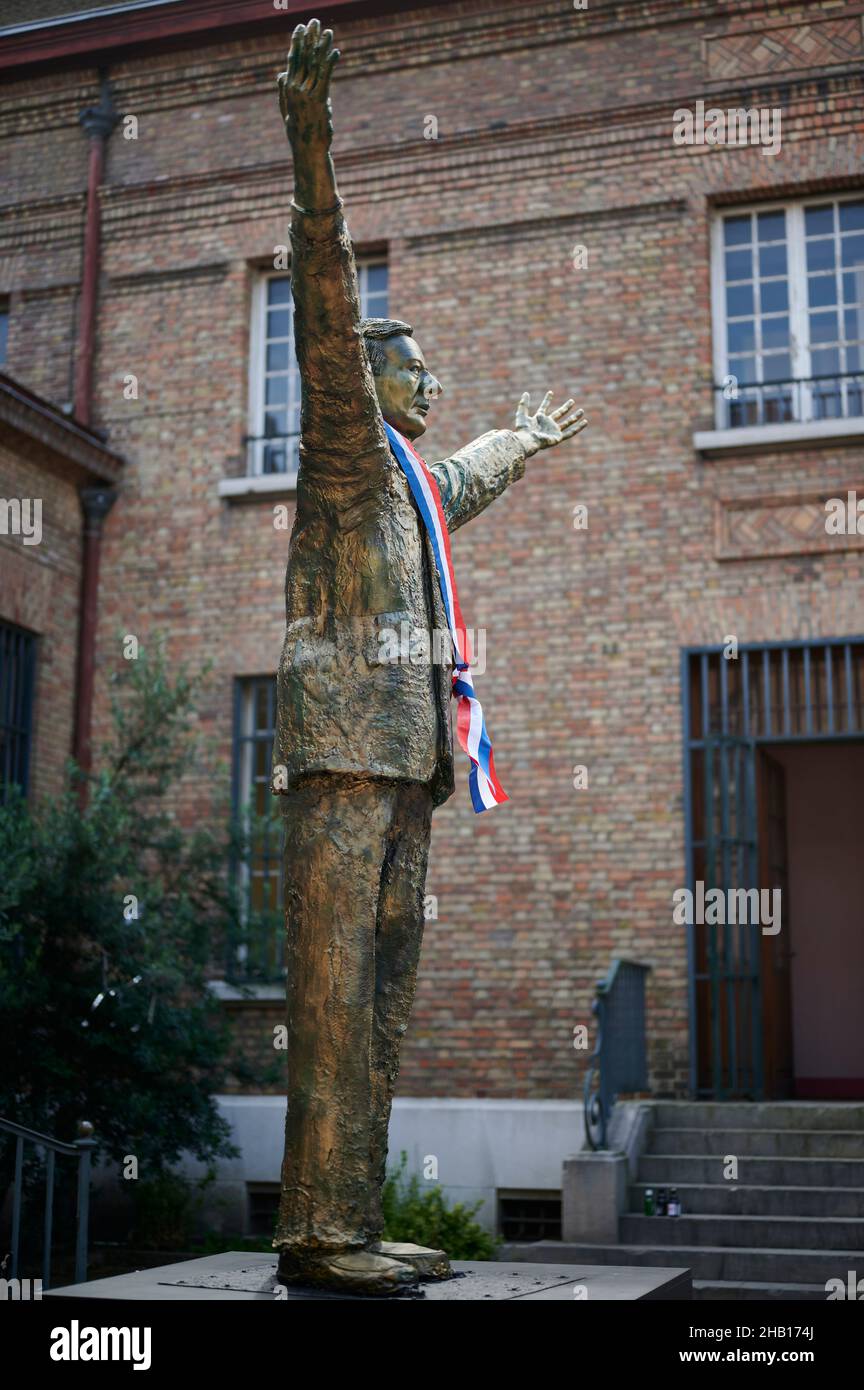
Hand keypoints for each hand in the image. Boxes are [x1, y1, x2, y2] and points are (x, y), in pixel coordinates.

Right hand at [277, 19, 339, 151]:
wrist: (307, 148)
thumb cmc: (298, 131)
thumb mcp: (286, 110)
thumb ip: (283, 90)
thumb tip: (281, 73)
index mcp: (288, 88)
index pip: (293, 59)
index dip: (297, 41)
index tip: (300, 27)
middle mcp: (296, 88)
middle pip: (304, 57)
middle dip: (309, 37)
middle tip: (314, 21)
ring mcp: (308, 94)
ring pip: (316, 64)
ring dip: (322, 46)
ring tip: (328, 31)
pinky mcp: (320, 101)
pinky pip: (326, 77)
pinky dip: (331, 63)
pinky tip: (336, 52)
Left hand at [513, 391, 586, 456]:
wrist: (527, 442)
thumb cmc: (523, 430)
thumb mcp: (521, 415)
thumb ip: (523, 404)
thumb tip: (526, 393)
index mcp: (539, 419)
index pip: (544, 407)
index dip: (547, 400)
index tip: (550, 392)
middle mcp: (547, 424)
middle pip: (558, 414)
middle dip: (565, 408)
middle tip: (572, 401)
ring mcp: (553, 431)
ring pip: (566, 423)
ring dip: (574, 417)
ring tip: (582, 411)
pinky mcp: (558, 437)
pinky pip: (570, 432)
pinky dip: (578, 428)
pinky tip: (585, 422)